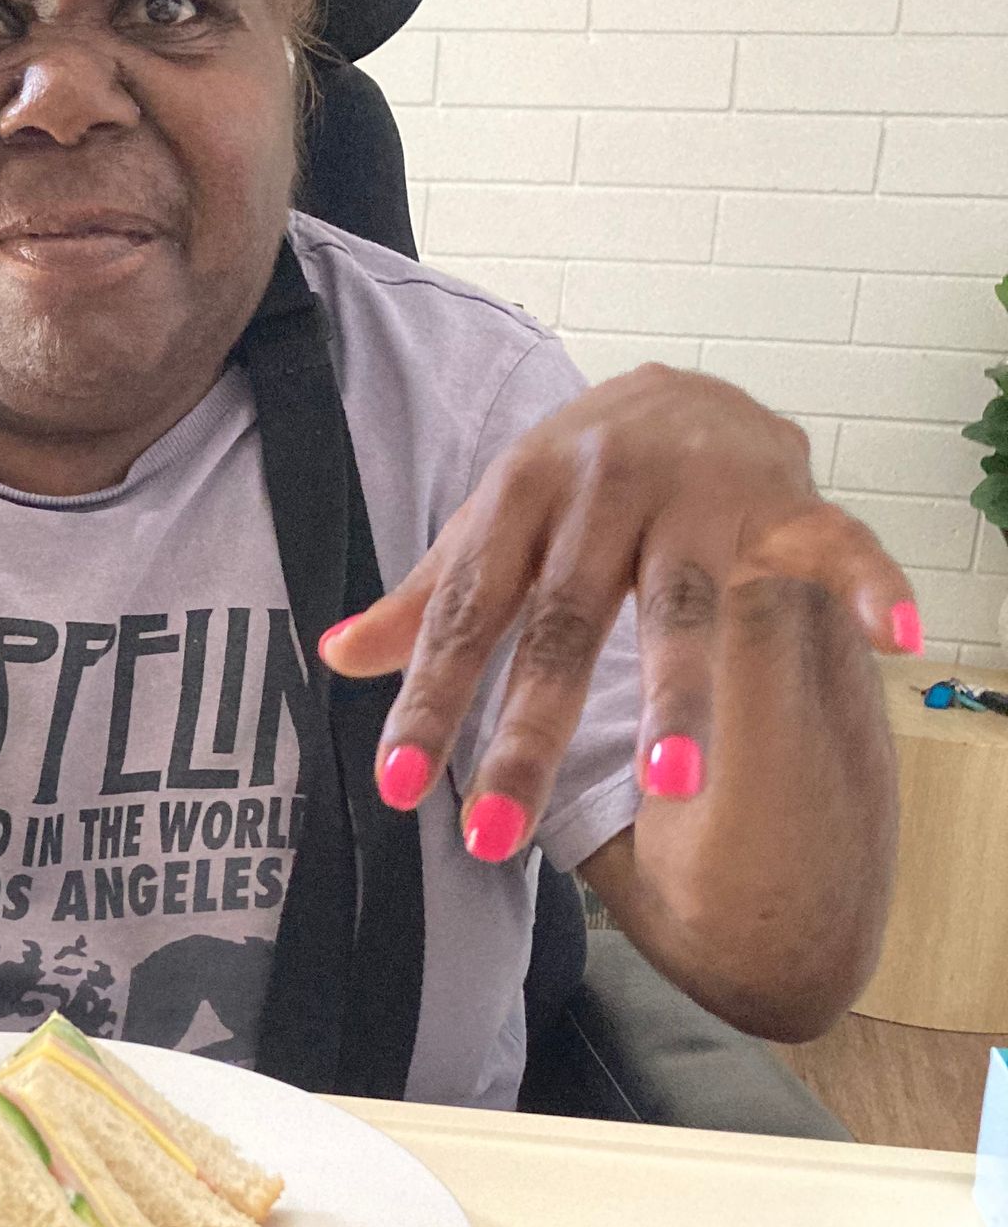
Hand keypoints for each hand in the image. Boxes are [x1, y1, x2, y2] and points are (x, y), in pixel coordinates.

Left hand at [319, 368, 917, 861]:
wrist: (680, 388)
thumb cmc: (571, 483)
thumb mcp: (492, 529)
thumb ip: (426, 600)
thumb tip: (333, 656)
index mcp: (520, 497)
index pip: (468, 614)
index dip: (431, 701)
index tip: (397, 787)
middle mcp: (604, 488)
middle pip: (564, 624)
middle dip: (529, 732)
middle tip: (494, 838)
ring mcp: (700, 492)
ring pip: (683, 603)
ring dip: (680, 691)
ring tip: (667, 782)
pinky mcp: (784, 499)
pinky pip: (832, 545)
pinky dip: (864, 586)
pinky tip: (893, 638)